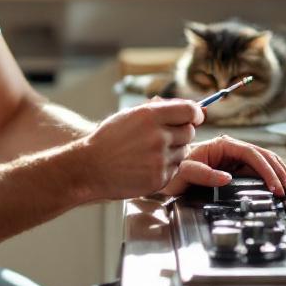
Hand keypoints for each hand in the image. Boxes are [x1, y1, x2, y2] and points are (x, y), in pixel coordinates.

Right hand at [77, 98, 203, 199]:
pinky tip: (146, 165)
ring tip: (150, 153)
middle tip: (163, 138)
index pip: (189, 111)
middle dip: (181, 133)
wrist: (90, 167)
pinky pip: (175, 169)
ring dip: (173, 152)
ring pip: (184, 152)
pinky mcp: (159, 178)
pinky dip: (166, 168)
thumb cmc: (108, 140)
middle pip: (190, 132)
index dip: (195, 114)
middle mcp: (158, 136)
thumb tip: (190, 108)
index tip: (195, 117)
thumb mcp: (129, 115)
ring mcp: (160, 159)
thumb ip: (158, 109)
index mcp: (150, 116)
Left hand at [160, 135, 285, 197]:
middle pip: (263, 156)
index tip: (274, 185)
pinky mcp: (235, 169)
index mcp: (222, 145)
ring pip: (263, 162)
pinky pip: (257, 171)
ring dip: (277, 174)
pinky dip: (270, 178)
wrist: (166, 176)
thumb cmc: (174, 172)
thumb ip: (204, 174)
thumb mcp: (184, 172)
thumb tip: (227, 178)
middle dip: (277, 172)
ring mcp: (234, 159)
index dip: (266, 169)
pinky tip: (277, 186)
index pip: (251, 154)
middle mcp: (231, 150)